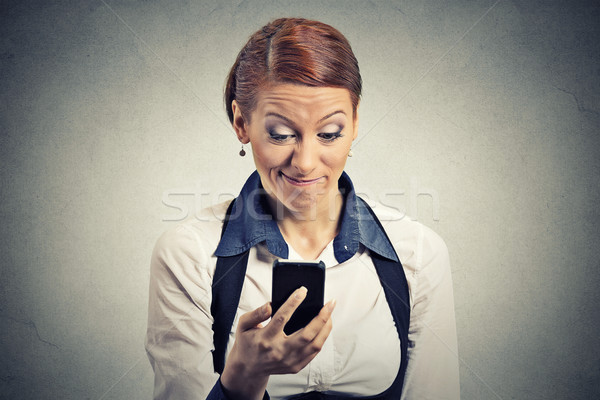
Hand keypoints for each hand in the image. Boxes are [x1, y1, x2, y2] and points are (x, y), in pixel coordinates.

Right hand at [220, 287, 335, 399]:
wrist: (248, 368)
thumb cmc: (248, 343)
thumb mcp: (243, 325)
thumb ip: (255, 314)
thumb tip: (270, 305)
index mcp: (265, 339)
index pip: (282, 318)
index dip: (293, 303)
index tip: (303, 291)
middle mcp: (279, 351)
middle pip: (306, 334)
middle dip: (321, 317)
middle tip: (330, 303)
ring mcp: (289, 361)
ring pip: (315, 345)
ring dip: (326, 328)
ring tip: (329, 313)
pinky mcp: (295, 366)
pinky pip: (314, 352)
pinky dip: (321, 338)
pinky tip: (324, 327)